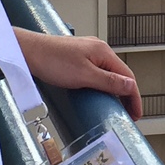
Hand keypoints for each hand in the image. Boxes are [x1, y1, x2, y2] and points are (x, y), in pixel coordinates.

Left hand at [13, 30, 142, 118]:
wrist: (28, 52)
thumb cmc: (53, 61)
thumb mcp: (84, 75)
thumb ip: (108, 81)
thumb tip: (130, 86)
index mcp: (103, 52)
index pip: (127, 76)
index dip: (134, 97)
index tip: (136, 114)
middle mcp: (98, 50)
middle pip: (120, 74)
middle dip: (126, 95)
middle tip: (129, 114)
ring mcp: (87, 52)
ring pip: (108, 73)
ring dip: (115, 90)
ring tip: (117, 107)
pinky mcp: (77, 57)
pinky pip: (97, 72)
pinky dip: (103, 85)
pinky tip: (99, 94)